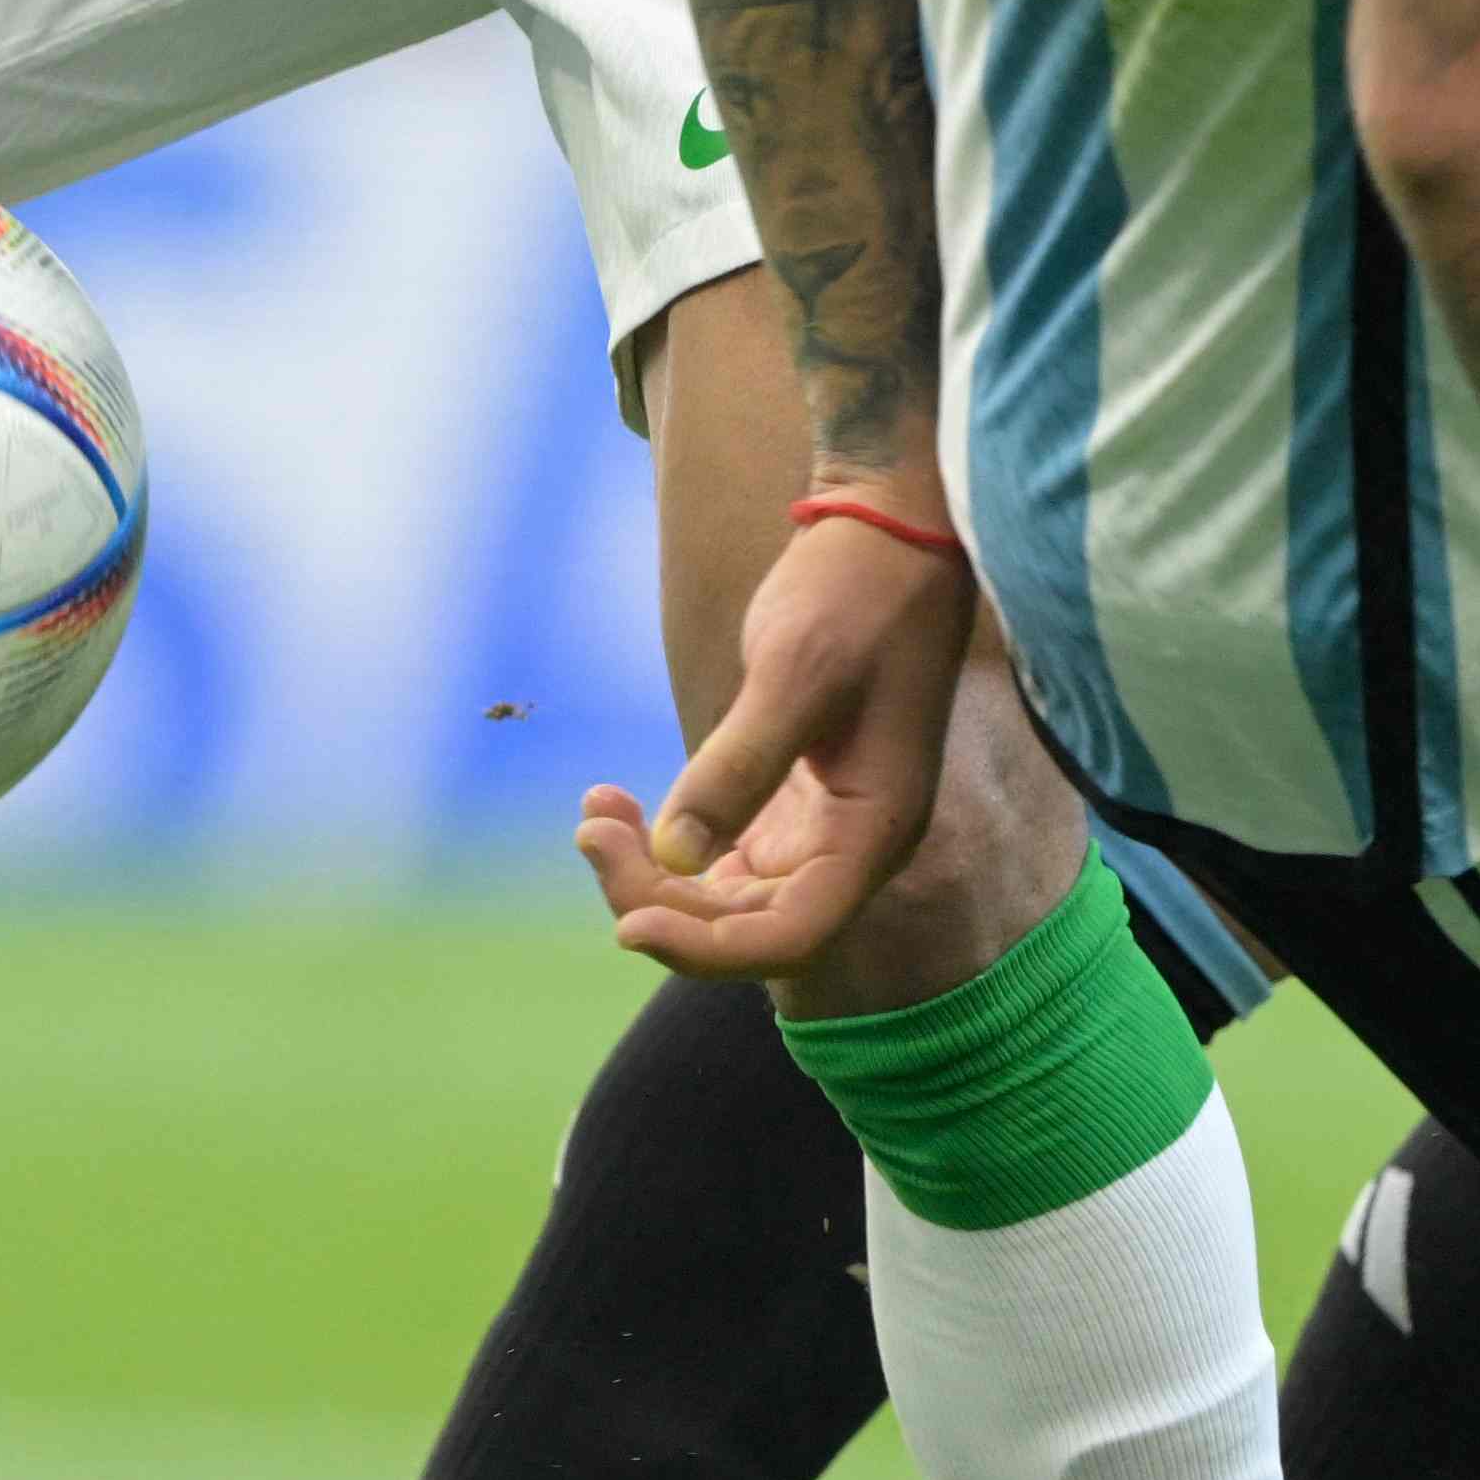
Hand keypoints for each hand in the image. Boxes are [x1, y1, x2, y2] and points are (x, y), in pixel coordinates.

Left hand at [577, 501, 981, 980]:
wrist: (888, 531)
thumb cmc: (857, 592)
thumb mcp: (792, 672)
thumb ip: (737, 767)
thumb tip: (673, 856)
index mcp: (874, 832)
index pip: (791, 935)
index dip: (707, 949)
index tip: (627, 922)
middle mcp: (850, 845)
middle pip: (748, 924)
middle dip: (660, 897)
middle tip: (591, 833)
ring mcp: (820, 825)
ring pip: (727, 894)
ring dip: (654, 874)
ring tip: (594, 816)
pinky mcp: (789, 797)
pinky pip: (720, 852)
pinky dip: (665, 840)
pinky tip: (616, 802)